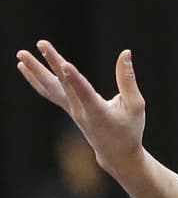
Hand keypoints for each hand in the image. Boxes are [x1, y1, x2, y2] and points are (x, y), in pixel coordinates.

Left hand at [16, 41, 145, 174]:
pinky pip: (48, 91)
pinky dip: (35, 79)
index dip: (75, 79)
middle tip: (40, 43)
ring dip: (35, 70)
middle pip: (62, 84)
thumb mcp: (136, 106)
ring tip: (21, 55)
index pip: (85, 93)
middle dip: (51, 63)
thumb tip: (126, 53)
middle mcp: (80, 111)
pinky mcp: (68, 108)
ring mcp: (71, 110)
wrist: (116, 153)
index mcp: (99, 112)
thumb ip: (128, 80)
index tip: (64, 64)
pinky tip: (23, 67)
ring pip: (50, 87)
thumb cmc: (129, 129)